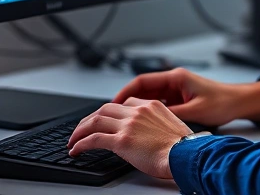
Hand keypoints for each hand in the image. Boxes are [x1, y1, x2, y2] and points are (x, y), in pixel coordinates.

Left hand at [67, 98, 190, 179]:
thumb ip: (156, 123)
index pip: (123, 103)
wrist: (185, 154)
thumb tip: (149, 134)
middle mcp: (138, 111)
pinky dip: (81, 144)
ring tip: (74, 140)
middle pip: (105, 109)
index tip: (103, 120)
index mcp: (151, 106)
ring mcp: (128, 125)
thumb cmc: (183, 146)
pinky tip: (76, 150)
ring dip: (80, 131)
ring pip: (95, 121)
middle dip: (90, 119)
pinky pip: (93, 139)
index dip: (109, 112)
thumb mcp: (172, 125)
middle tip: (82, 130)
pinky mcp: (121, 141)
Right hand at [113, 68, 259, 126]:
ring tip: (125, 122)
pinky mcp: (180, 99)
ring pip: (150, 98)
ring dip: (138, 108)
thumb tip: (150, 122)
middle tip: (113, 115)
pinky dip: (150, 113)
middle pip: (142, 89)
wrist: (239, 102)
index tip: (113, 103)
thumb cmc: (222, 102)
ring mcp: (177, 90)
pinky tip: (144, 124)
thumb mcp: (195, 111)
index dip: (124, 92)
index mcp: (176, 78)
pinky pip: (159, 104)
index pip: (142, 81)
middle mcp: (174, 81)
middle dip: (127, 102)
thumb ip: (172, 114)